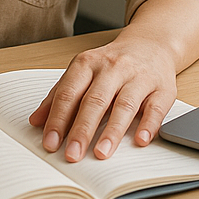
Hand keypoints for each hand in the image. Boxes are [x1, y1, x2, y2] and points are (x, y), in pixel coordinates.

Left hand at [28, 0, 198, 161]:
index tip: (50, 143)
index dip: (58, 118)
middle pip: (95, 100)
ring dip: (112, 131)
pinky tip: (141, 141)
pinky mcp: (162, 88)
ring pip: (124, 104)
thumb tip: (36, 122)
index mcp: (89, 63)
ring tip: (101, 154)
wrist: (152, 43)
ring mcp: (139, 77)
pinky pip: (156, 107)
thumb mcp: (82, 71)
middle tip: (72, 154)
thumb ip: (59, 94)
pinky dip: (149, 124)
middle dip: (82, 129)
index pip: (70, 92)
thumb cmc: (112, 63)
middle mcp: (114, 68)